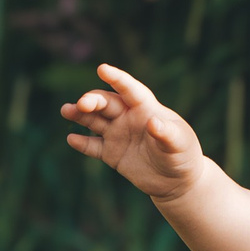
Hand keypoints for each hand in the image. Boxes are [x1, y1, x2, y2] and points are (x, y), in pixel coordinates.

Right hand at [62, 64, 206, 202]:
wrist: (176, 181)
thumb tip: (153, 123)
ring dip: (80, 115)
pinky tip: (71, 138)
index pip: (129, 89)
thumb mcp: (179, 143)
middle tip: (81, 104)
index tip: (102, 69)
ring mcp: (118, 134)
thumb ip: (166, 133)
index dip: (117, 79)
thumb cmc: (183, 156)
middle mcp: (128, 117)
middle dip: (92, 101)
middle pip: (106, 103)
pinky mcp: (111, 153)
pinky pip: (93, 146)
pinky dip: (82, 143)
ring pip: (95, 120)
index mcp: (146, 108)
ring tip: (66, 110)